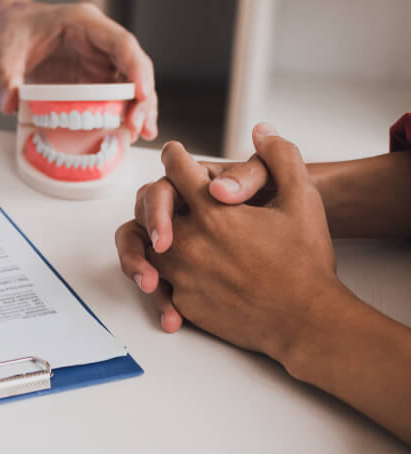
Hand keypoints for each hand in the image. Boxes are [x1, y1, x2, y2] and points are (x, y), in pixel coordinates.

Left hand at [0, 0, 157, 141]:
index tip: (142, 94)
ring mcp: (101, 58)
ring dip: (140, 107)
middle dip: (142, 96)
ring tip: (141, 134)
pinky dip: (124, 111)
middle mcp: (100, 40)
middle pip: (134, 65)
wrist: (13, 28)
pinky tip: (128, 132)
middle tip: (139, 126)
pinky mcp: (96, 76)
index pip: (121, 42)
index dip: (136, 68)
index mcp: (85, 22)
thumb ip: (7, 75)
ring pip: (131, 81)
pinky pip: (117, 93)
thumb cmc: (15, 30)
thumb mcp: (6, 50)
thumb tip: (10, 104)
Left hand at [143, 128, 342, 362]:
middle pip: (150, 204)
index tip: (173, 153)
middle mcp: (189, 241)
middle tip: (168, 194)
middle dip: (157, 194)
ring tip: (162, 232)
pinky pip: (159, 280)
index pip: (177, 170)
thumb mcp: (303, 200)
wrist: (308, 322)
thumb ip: (281, 158)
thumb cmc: (306, 261)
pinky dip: (162, 271)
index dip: (175, 156)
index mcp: (213, 212)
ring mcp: (183, 274)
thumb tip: (261, 131)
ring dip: (152, 233)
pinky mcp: (184, 302)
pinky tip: (176, 268)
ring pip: (145, 243)